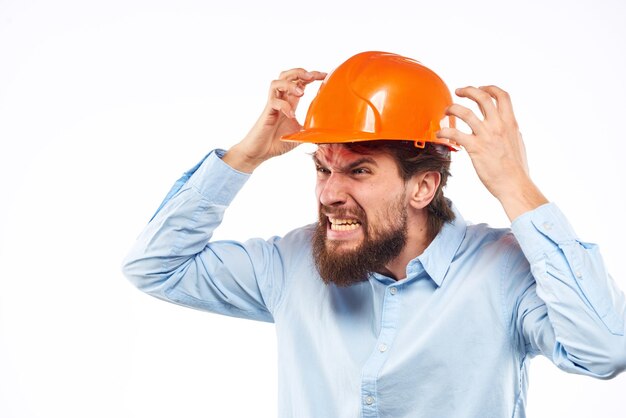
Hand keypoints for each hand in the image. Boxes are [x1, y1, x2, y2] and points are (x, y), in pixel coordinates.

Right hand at [223, 68, 326, 172]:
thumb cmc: (277, 143)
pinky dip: (284, 105)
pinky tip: (291, 115)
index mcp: (290, 102)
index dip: (312, 75)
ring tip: (301, 92)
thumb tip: (327, 131)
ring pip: (277, 83)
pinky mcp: (267, 113)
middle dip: (300, 72)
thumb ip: (311, 129)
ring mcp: (273, 105)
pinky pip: (274, 101)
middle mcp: (281, 100)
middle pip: (287, 75)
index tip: (325, 75)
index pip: (300, 82)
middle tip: (312, 76)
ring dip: (290, 84)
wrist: (259, 152)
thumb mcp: (300, 134)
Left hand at [436, 85, 547, 220]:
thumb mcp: (518, 142)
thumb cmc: (516, 169)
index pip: (502, 96)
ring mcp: (486, 135)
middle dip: (468, 90)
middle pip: (482, 97)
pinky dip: (444, 131)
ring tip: (446, 111)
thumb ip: (510, 131)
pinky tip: (439, 134)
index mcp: (510, 123)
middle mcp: (498, 125)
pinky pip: (455, 133)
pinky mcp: (475, 147)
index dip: (490, 88)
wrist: (514, 184)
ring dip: (453, 108)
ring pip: (465, 112)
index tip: (481, 88)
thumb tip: (506, 126)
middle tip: (458, 91)